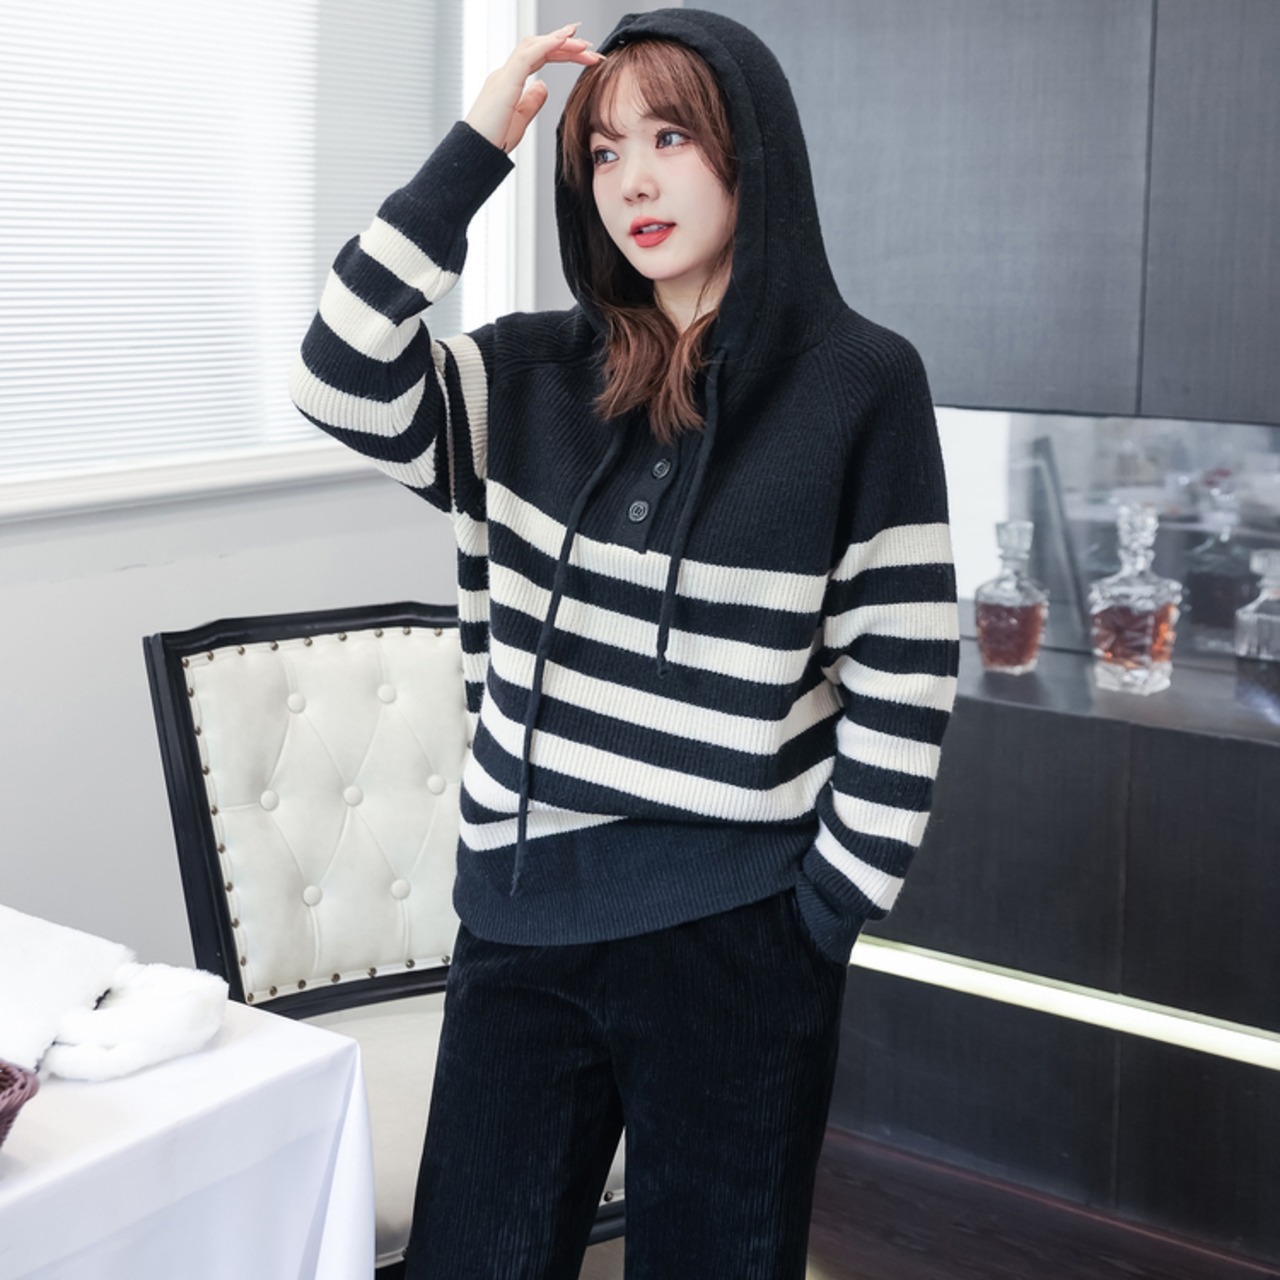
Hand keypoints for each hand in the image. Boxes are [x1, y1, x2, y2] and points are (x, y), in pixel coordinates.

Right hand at [464, 23, 604, 154]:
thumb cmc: (493, 141)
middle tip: (590, 45)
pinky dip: (547, 46)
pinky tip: (564, 42)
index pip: (537, 57)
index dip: (560, 51)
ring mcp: (504, 76)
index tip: (582, 51)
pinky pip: (528, 57)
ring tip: (583, 43)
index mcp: (509, 82)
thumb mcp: (520, 120)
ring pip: (534, 47)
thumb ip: (531, 102)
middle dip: (564, 43)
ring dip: (560, 42)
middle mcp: (505, 74)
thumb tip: (543, 86)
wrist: (475, 153)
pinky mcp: (505, 83)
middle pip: (537, 47)